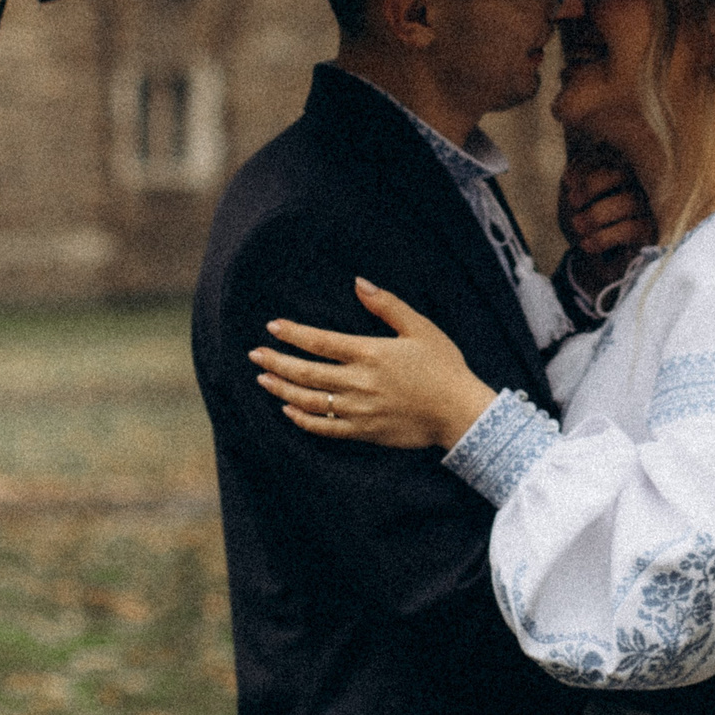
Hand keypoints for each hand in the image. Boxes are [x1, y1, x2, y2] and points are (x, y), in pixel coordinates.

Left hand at [252, 279, 500, 449]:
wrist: (459, 412)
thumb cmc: (443, 366)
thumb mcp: (420, 327)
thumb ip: (386, 305)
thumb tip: (358, 282)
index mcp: (370, 353)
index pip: (320, 342)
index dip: (293, 334)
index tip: (272, 327)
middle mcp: (359, 382)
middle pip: (306, 372)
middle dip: (276, 362)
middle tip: (255, 355)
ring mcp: (359, 410)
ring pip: (309, 400)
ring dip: (282, 389)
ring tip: (263, 380)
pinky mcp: (364, 432)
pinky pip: (324, 428)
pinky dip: (302, 419)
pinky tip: (289, 410)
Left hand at [558, 141, 656, 264]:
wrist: (603, 262)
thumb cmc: (592, 220)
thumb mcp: (580, 195)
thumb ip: (580, 172)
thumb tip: (568, 147)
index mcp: (628, 165)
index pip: (612, 154)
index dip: (587, 165)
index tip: (566, 181)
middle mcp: (646, 182)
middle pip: (625, 171)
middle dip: (593, 185)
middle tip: (572, 201)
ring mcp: (653, 207)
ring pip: (629, 201)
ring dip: (596, 214)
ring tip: (577, 227)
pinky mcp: (655, 233)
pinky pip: (632, 229)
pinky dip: (604, 237)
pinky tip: (587, 244)